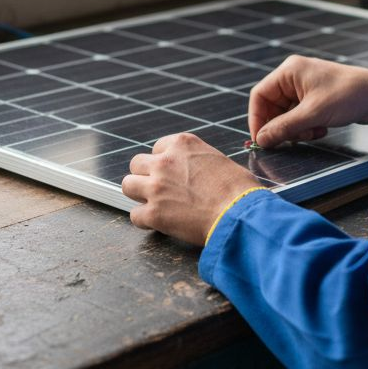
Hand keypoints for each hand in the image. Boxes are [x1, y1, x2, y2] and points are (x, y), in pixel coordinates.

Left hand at [122, 133, 262, 244]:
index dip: (164, 162)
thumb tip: (197, 173)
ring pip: (128, 185)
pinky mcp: (154, 213)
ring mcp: (156, 187)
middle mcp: (165, 162)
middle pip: (137, 164)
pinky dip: (145, 220)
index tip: (171, 173)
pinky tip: (158, 223)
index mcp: (183, 145)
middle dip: (146, 176)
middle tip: (160, 189)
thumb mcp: (219, 160)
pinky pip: (135, 215)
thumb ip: (198, 162)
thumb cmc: (239, 189)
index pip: (158, 147)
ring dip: (139, 195)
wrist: (239, 213)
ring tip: (154, 204)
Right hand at [248, 55, 367, 148]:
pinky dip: (306, 127)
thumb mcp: (313, 114)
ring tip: (312, 133)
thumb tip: (261, 140)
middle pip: (272, 108)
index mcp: (289, 72)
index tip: (260, 140)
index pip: (259, 96)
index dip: (257, 119)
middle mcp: (294, 77)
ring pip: (287, 115)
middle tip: (292, 139)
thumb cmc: (348, 96)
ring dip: (296, 129)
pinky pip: (300, 117)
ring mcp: (305, 88)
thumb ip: (284, 127)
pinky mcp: (316, 99)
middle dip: (282, 126)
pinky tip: (321, 130)